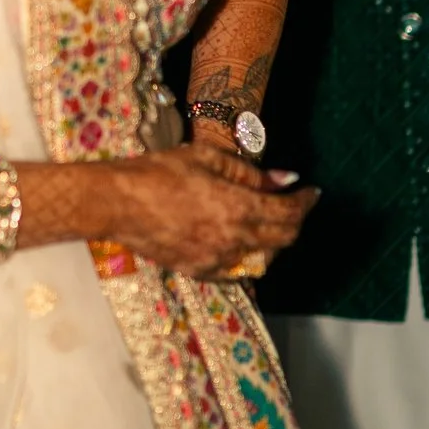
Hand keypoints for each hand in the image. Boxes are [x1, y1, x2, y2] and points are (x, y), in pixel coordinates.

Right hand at [77, 135, 317, 280]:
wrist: (117, 203)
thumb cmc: (159, 172)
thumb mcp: (205, 158)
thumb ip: (249, 172)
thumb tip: (285, 178)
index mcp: (237, 207)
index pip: (288, 212)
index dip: (305, 201)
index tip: (311, 191)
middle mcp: (233, 239)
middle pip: (282, 239)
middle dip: (295, 220)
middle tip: (294, 204)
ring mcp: (217, 259)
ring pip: (262, 257)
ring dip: (273, 240)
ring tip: (266, 219)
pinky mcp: (200, 270)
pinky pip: (237, 268)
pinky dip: (247, 254)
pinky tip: (239, 239)